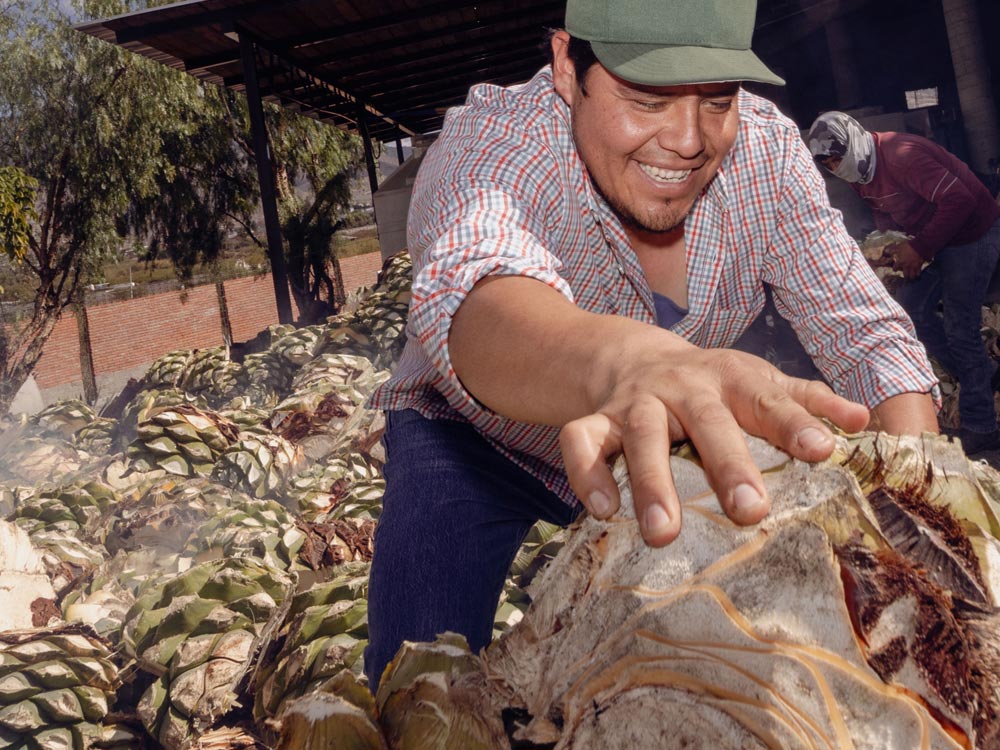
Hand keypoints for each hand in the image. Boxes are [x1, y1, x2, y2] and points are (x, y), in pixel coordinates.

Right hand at [558, 347, 869, 547]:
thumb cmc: (710, 383)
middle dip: (726, 465)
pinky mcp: (596, 419)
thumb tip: (861, 421)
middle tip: (749, 512)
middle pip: (706, 422)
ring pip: (640, 437)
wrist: (634, 355)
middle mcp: (682, 388)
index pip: (766, 399)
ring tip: (663, 534)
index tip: (821, 452)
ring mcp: (636, 403)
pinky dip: (586, 473)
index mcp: (730, 379)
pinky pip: (581, 442)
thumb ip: (805, 400)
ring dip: (651, 483)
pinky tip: (602, 511)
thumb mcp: (757, 381)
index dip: (794, 424)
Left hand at [890, 241, 923, 279]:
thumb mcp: (899, 246)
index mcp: (900, 262)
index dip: (895, 269)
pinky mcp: (919, 266)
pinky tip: (918, 274)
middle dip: (905, 276)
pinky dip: (918, 274)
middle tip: (905, 277)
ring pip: (912, 276)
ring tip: (911, 278)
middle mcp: (906, 266)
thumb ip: (893, 250)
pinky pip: (918, 272)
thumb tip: (887, 251)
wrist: (919, 246)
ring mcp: (913, 267)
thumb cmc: (909, 246)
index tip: (895, 270)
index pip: (895, 268)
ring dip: (911, 277)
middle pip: (905, 275)